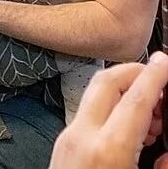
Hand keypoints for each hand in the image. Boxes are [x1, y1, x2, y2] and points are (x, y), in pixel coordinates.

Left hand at [49, 52, 167, 168]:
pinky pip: (87, 112)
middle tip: (157, 78)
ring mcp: (68, 137)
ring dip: (122, 89)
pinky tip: (128, 127)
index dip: (154, 76)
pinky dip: (110, 108)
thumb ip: (162, 166)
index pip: (135, 98)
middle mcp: (82, 136)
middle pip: (107, 81)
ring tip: (149, 111)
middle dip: (134, 71)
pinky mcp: (63, 143)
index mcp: (108, 149)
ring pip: (94, 92)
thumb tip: (167, 152)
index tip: (165, 62)